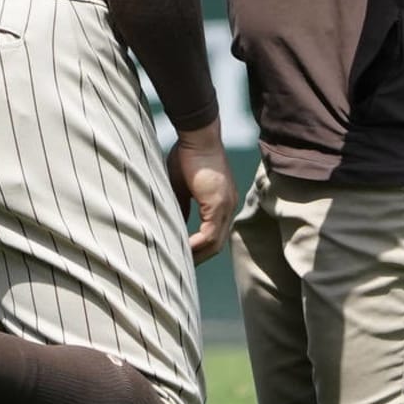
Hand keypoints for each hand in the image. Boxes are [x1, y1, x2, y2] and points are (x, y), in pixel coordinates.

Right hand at [167, 122, 234, 262]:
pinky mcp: (219, 203)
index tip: (183, 256)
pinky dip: (196, 245)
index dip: (200, 249)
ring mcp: (226, 206)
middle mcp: (228, 206)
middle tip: (181, 267)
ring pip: (215, 242)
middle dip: (199, 258)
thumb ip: (180, 206)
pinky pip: (210, 234)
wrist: (196, 135)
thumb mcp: (181, 186)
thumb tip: (175, 225)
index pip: (214, 235)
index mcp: (221, 202)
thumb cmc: (186, 155)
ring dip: (197, 255)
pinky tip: (182, 249)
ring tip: (179, 263)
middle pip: (217, 244)